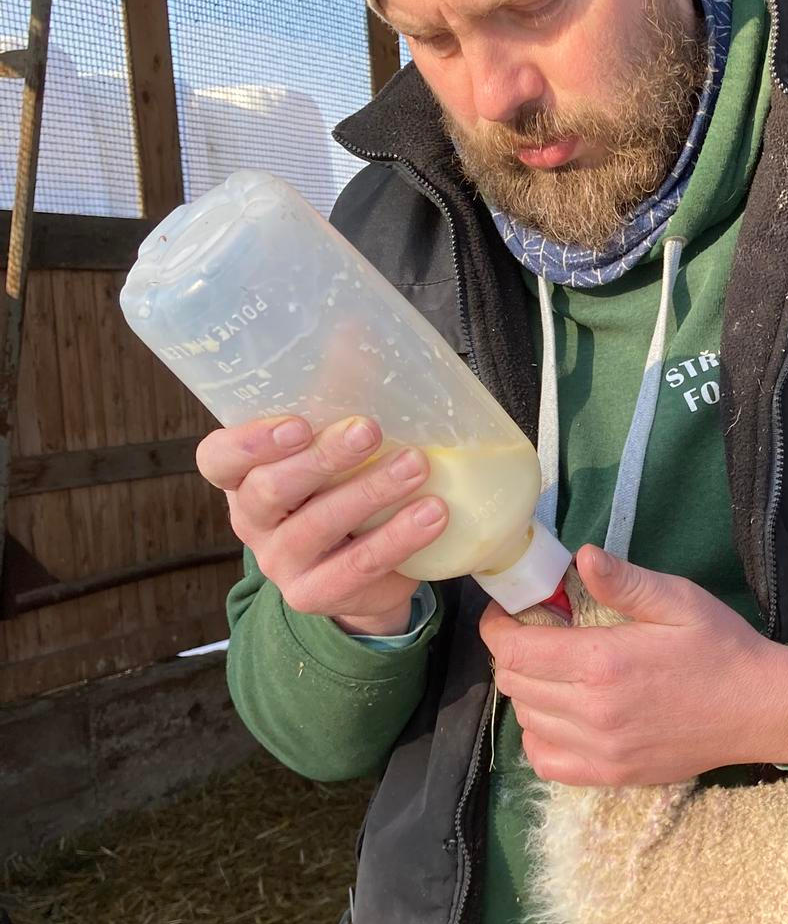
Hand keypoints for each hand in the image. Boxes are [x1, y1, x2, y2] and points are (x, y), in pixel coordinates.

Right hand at [197, 415, 447, 635]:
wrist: (360, 575)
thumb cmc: (336, 492)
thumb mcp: (330, 444)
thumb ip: (334, 390)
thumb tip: (352, 328)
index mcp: (242, 478)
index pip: (218, 459)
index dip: (251, 442)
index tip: (297, 424)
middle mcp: (253, 522)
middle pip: (272, 489)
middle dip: (324, 458)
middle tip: (369, 430)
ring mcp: (281, 563)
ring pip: (317, 527)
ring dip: (370, 492)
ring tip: (417, 465)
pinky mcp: (316, 594)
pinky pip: (357, 566)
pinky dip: (398, 537)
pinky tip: (432, 514)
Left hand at [480, 544, 787, 784]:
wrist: (761, 709)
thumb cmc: (721, 648)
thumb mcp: (679, 601)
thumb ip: (625, 581)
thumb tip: (582, 556)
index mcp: (602, 663)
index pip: (514, 650)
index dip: (498, 626)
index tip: (509, 612)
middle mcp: (592, 712)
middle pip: (514, 683)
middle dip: (514, 653)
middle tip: (539, 635)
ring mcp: (599, 750)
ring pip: (526, 721)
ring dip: (529, 692)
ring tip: (556, 672)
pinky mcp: (610, 775)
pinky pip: (545, 761)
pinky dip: (541, 736)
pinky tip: (563, 715)